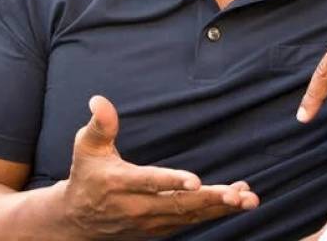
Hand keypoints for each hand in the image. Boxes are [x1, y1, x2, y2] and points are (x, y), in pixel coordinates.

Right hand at [62, 95, 258, 238]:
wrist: (77, 219)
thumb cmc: (87, 175)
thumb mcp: (87, 147)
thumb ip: (100, 125)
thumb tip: (99, 100)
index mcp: (120, 183)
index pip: (149, 183)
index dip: (172, 182)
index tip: (196, 181)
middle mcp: (137, 207)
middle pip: (178, 205)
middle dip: (211, 200)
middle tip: (238, 194)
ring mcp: (150, 221)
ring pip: (190, 215)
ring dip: (220, 207)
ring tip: (248, 198)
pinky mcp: (160, 229)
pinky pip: (191, 220)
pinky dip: (215, 211)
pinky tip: (237, 199)